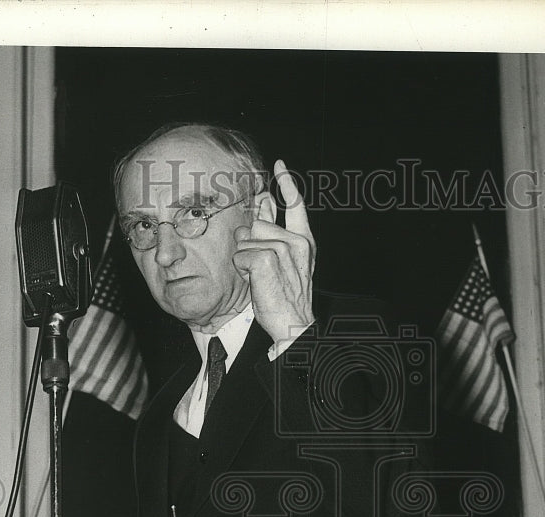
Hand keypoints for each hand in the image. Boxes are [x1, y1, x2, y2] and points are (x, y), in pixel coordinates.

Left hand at [233, 159, 315, 344]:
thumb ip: (275, 236)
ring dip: (245, 259)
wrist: (294, 324)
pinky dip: (242, 269)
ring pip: (245, 240)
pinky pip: (240, 255)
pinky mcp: (266, 258)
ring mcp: (282, 248)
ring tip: (260, 278)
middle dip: (250, 244)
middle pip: (256, 224)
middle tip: (261, 269)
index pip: (296, 205)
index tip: (279, 165)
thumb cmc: (287, 298)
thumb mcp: (286, 263)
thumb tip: (259, 213)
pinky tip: (256, 281)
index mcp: (303, 241)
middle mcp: (295, 241)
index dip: (287, 184)